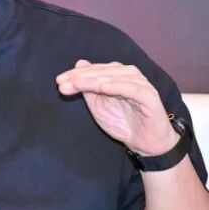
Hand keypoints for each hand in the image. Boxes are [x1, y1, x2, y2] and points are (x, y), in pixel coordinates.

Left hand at [56, 60, 177, 155]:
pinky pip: (132, 88)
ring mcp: (140, 84)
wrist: (146, 144)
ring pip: (115, 77)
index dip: (76, 74)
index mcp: (117, 75)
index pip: (94, 70)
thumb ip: (88, 88)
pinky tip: (103, 87)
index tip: (59, 81)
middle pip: (103, 72)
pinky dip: (117, 86)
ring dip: (95, 80)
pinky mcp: (149, 96)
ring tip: (78, 83)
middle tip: (63, 83)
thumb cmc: (123, 123)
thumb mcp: (99, 106)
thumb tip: (78, 65)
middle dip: (81, 77)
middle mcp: (129, 75)